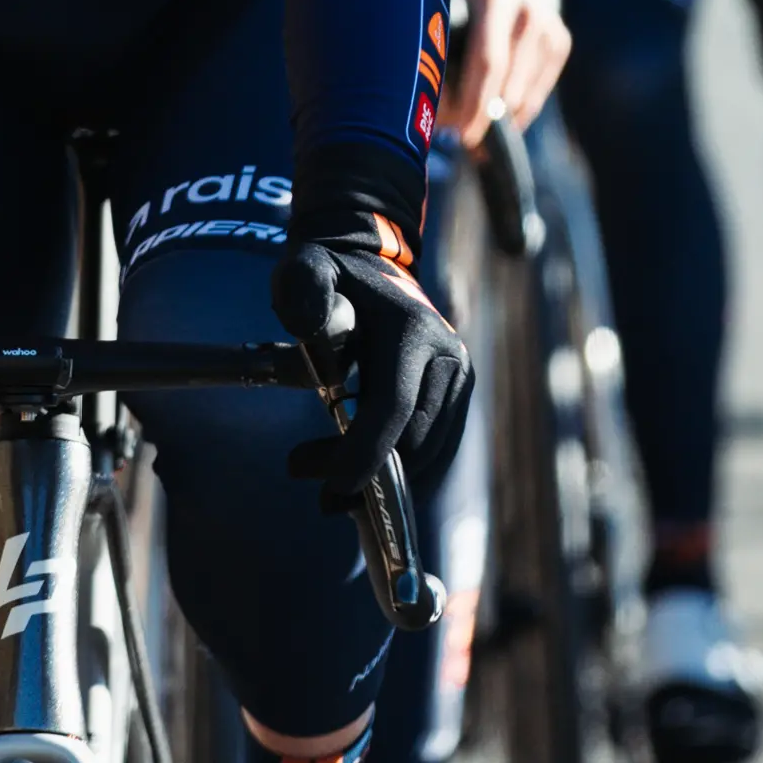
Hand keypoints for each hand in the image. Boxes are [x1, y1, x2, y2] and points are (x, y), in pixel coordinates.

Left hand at [273, 228, 473, 510]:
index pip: (394, 406)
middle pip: (414, 439)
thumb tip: (306, 322)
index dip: (366, 453)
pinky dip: (408, 476)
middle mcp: (448, 356)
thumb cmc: (333, 275)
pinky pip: (439, 450)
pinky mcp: (459, 396)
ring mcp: (460, 378)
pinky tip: (369, 484)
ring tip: (337, 494)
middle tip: (323, 498)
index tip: (334, 489)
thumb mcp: (307, 270)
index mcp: (412, 330)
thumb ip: (302, 289)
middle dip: (369, 477)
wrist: (376, 265)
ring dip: (388, 485)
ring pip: (431, 453)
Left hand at [444, 0, 569, 142]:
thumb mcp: (431, 14)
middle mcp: (528, 6)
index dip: (475, 102)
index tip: (460, 134)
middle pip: (511, 82)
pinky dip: (520, 111)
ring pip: (527, 92)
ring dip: (501, 119)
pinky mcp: (559, 38)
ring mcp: (548, 22)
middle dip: (486, 117)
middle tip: (463, 141)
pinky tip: (500, 119)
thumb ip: (432, 57)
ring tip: (476, 132)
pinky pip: (540, 91)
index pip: (489, 60)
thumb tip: (439, 118)